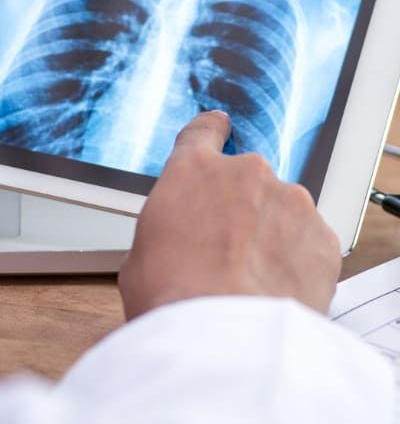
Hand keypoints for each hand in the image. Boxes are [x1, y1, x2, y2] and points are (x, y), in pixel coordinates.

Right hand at [118, 111, 341, 319]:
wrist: (223, 334)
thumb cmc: (172, 295)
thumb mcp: (139, 254)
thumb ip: (165, 229)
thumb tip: (173, 243)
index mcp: (192, 170)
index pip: (203, 131)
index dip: (210, 131)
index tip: (219, 128)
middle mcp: (245, 174)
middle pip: (246, 178)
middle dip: (239, 204)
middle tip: (224, 246)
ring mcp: (291, 202)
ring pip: (281, 209)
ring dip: (269, 232)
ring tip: (249, 274)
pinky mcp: (323, 236)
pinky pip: (309, 240)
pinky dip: (296, 258)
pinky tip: (273, 285)